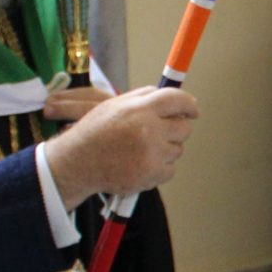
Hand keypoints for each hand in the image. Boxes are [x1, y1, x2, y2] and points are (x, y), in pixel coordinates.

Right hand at [40, 86, 197, 205]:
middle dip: (176, 130)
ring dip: (165, 150)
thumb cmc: (96, 132)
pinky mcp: (151, 173)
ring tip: (140, 151)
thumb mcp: (115, 105)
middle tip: (160, 134)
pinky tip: (140, 165)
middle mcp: (149, 129)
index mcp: (140, 108)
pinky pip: (170, 170)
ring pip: (177, 150)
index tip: (193, 110)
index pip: (178, 100)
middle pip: (184, 127)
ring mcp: (152, 153)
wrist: (77, 163)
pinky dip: (159, 169)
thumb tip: (171, 98)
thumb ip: (143, 98)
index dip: (189, 104)